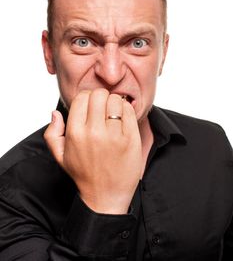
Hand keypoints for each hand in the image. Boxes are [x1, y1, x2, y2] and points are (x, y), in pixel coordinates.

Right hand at [44, 88, 141, 213]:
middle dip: (101, 98)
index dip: (87, 98)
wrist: (105, 197)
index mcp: (75, 133)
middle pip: (100, 94)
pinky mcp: (131, 139)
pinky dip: (127, 110)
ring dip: (115, 104)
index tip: (91, 107)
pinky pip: (130, 110)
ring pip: (116, 99)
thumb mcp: (60, 156)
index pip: (82, 97)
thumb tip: (55, 113)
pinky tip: (123, 120)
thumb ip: (53, 133)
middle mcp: (94, 132)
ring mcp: (114, 135)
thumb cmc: (84, 174)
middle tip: (103, 109)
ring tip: (113, 115)